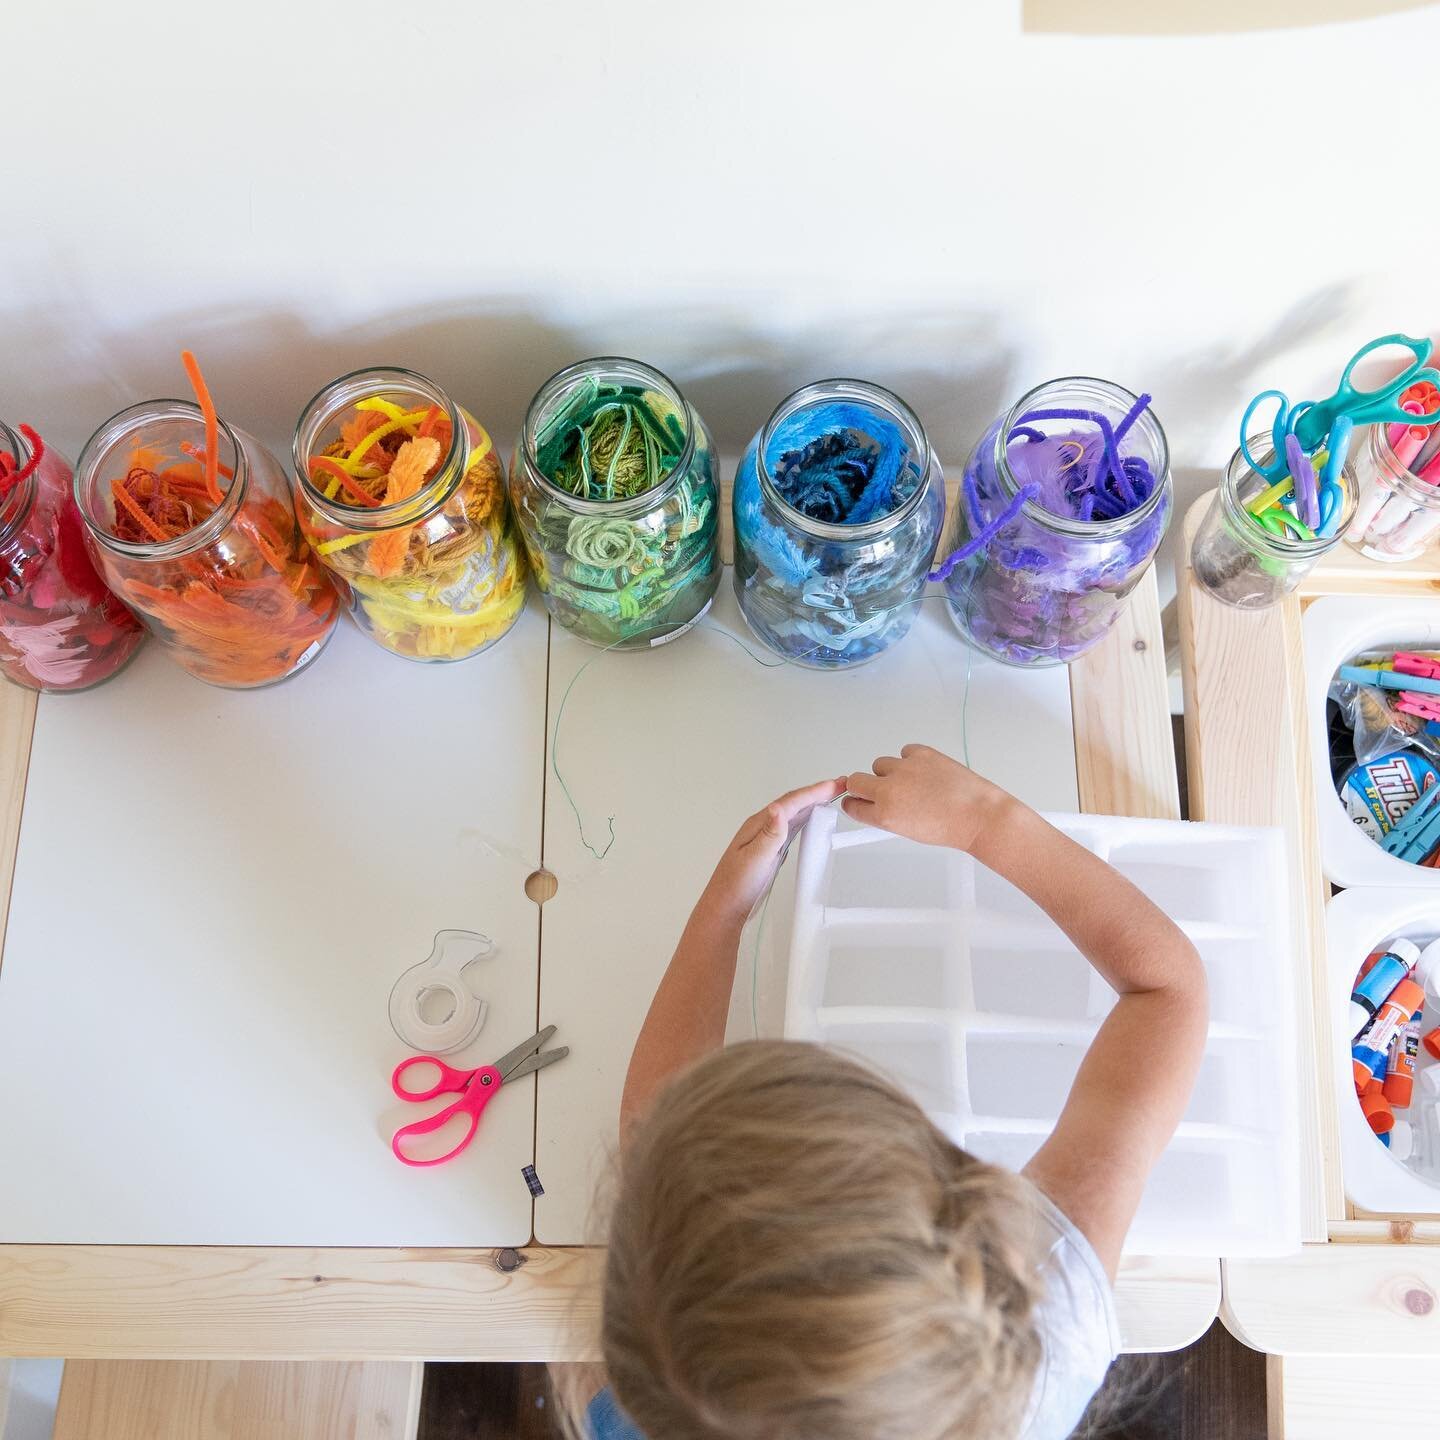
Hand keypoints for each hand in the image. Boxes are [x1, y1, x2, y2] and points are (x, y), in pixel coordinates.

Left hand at [702, 777, 846, 923]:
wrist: (725, 907)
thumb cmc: (736, 886)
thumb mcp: (754, 860)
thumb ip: (769, 835)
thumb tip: (778, 809)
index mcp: (758, 825)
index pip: (790, 802)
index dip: (814, 792)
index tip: (835, 785)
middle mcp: (762, 827)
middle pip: (793, 803)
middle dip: (817, 792)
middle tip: (840, 784)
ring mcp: (766, 837)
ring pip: (793, 813)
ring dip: (813, 802)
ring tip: (832, 795)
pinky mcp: (771, 849)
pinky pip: (792, 826)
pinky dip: (806, 818)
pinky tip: (813, 818)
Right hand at [844, 744, 1015, 852]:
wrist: (978, 815)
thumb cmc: (951, 827)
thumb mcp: (910, 830)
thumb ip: (888, 816)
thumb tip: (878, 805)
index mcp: (884, 815)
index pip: (852, 805)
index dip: (855, 803)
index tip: (858, 801)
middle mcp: (889, 790)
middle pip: (855, 780)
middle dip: (863, 786)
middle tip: (881, 790)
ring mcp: (903, 769)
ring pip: (880, 764)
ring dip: (891, 772)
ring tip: (913, 782)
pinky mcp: (920, 753)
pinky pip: (904, 752)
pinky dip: (911, 759)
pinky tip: (926, 771)